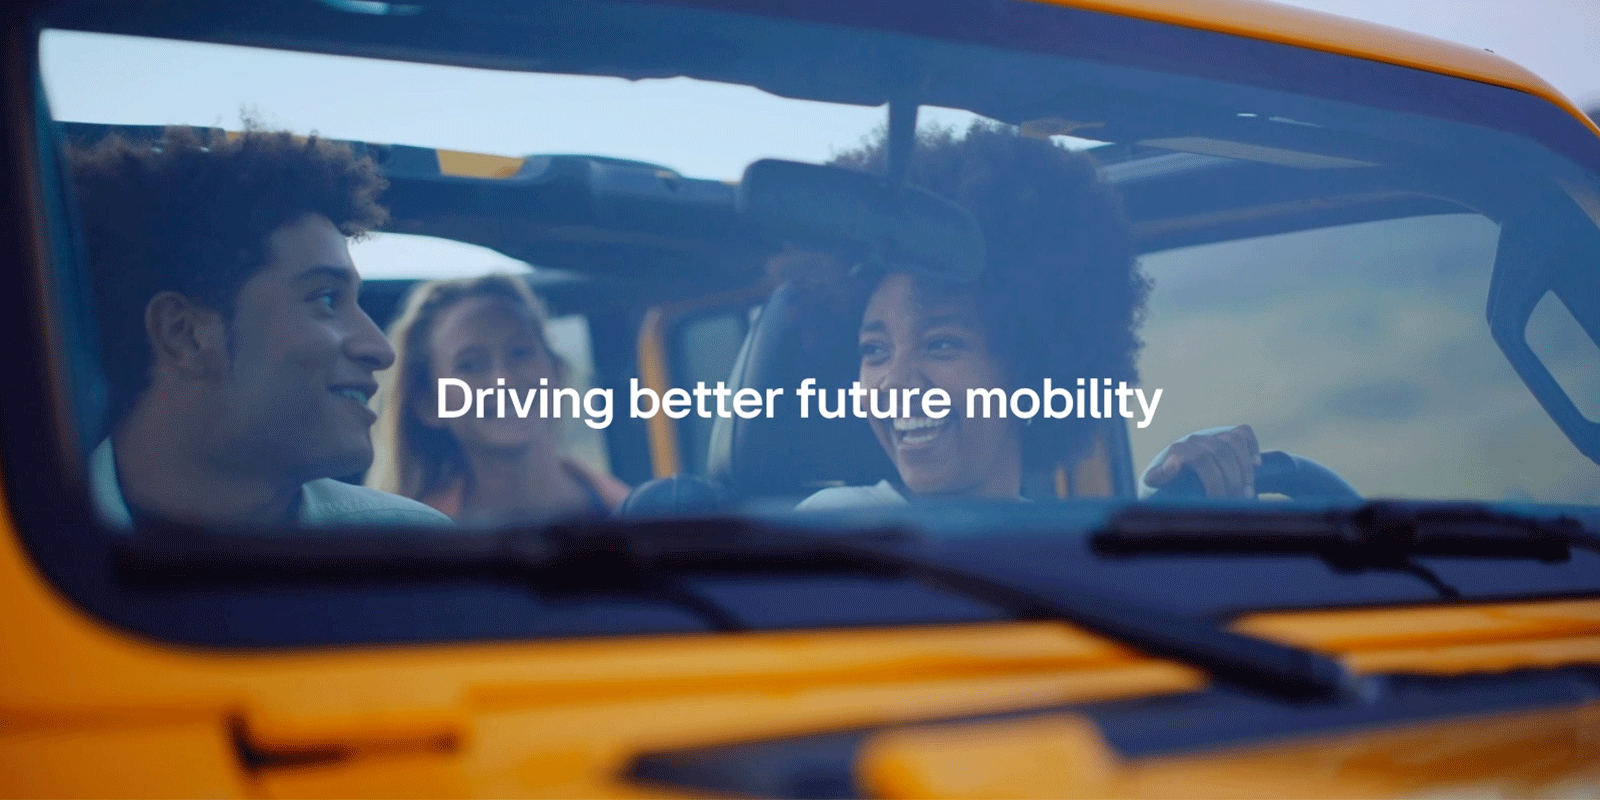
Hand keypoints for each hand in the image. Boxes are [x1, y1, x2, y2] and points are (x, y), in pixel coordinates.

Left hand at [1143, 424, 1261, 497]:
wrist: (1184, 476)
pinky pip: (1243, 433)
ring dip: (1245, 469)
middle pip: (1221, 455)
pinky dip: (1252, 447)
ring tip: (1247, 492)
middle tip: (1236, 501)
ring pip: (1234, 443)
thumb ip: (1160, 477)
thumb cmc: (1172, 484)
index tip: (1216, 496)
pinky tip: (1257, 465)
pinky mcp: (1227, 435)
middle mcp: (1195, 441)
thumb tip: (1172, 464)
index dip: (1212, 477)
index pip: (1199, 458)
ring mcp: (1212, 437)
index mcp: (1178, 451)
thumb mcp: (1160, 483)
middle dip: (1231, 481)